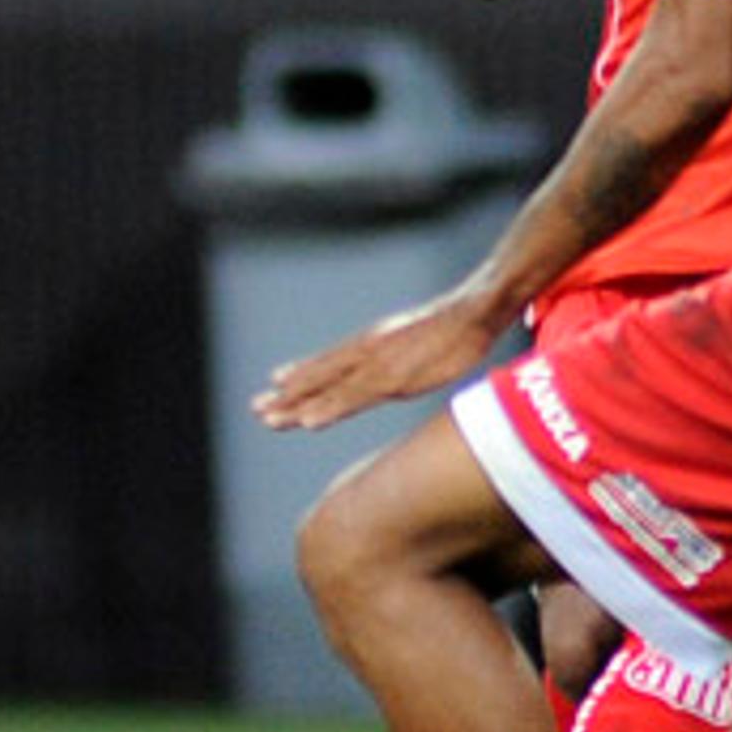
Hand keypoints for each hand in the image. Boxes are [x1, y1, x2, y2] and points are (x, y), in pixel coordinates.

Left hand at [252, 295, 496, 432]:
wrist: (475, 310)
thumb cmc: (456, 327)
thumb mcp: (420, 338)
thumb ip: (402, 351)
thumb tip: (400, 362)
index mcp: (373, 344)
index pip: (330, 362)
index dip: (301, 374)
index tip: (275, 383)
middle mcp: (367, 352)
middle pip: (319, 376)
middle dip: (287, 393)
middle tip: (256, 408)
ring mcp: (377, 365)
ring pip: (327, 389)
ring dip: (296, 405)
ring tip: (268, 419)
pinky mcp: (392, 378)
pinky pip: (352, 398)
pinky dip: (328, 409)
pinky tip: (308, 421)